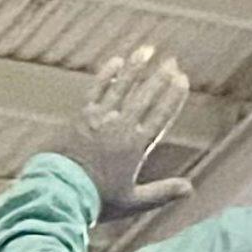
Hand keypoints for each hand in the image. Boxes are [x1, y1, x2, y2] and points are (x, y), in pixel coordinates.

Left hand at [43, 43, 194, 220]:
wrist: (61, 192)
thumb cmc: (98, 201)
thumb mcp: (133, 201)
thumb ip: (162, 192)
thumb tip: (190, 189)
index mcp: (136, 147)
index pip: (160, 115)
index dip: (173, 96)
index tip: (183, 79)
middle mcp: (120, 127)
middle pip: (145, 96)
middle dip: (160, 77)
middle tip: (172, 61)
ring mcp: (100, 118)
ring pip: (123, 86)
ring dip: (136, 67)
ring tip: (148, 49)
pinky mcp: (82, 115)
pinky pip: (97, 89)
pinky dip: (108, 74)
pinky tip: (117, 60)